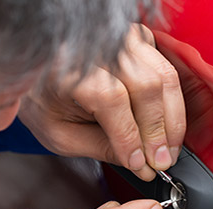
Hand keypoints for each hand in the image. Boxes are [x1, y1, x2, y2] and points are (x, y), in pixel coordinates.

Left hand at [19, 24, 185, 180]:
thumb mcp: (61, 134)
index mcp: (70, 67)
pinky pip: (167, 70)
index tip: (140, 163)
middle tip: (161, 161)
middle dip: (159, 130)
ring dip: (173, 118)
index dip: (130, 136)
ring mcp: (122, 38)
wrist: (39, 68)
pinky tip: (166, 125)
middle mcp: (99, 46)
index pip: (112, 100)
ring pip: (164, 76)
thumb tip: (141, 165)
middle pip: (146, 85)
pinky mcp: (138, 41)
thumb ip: (101, 148)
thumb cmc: (44, 100)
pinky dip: (172, 101)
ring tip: (169, 149)